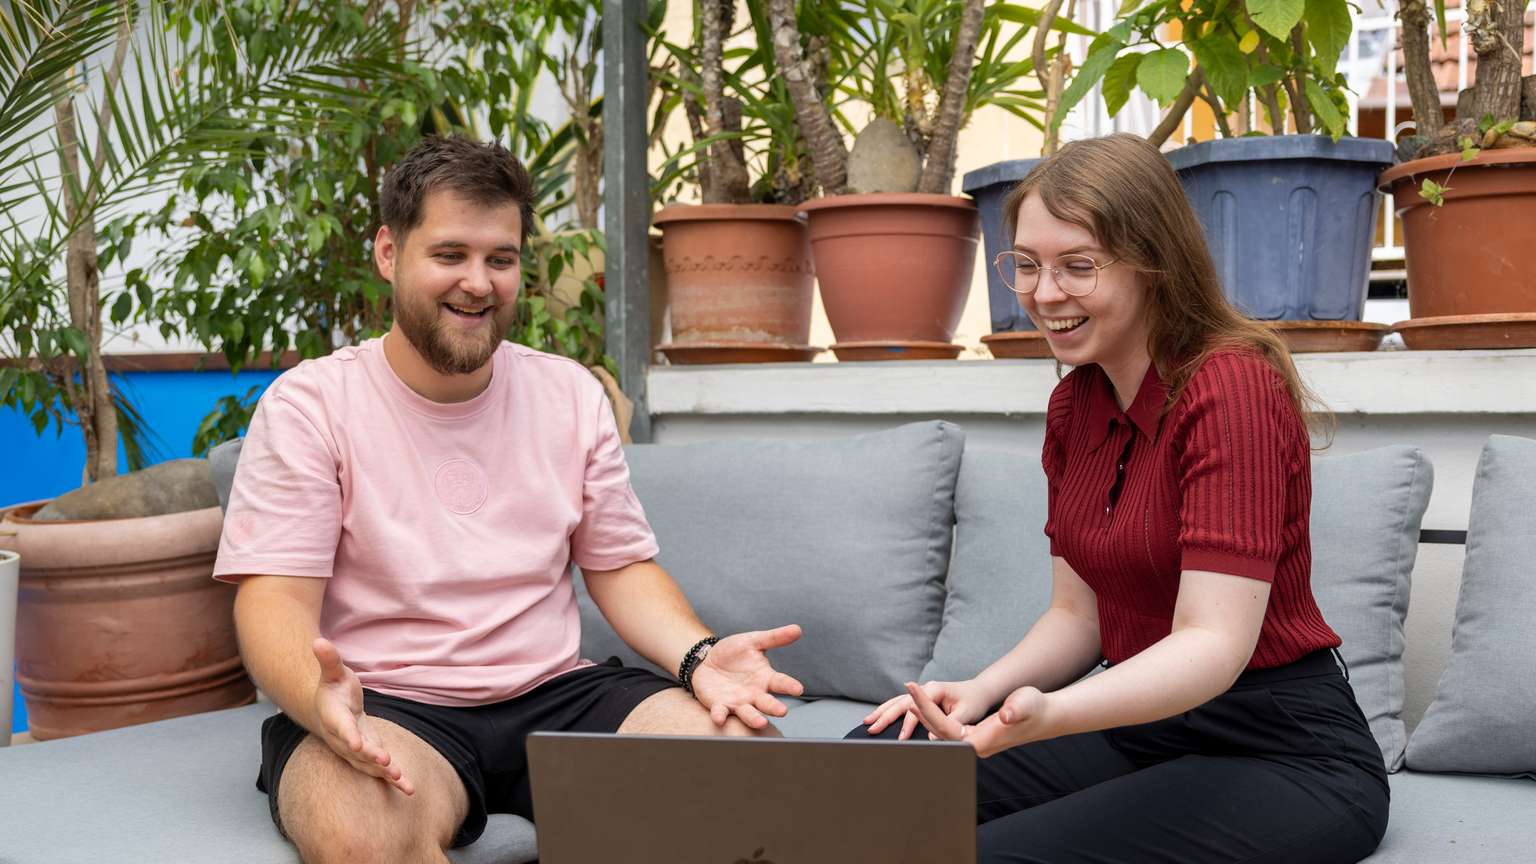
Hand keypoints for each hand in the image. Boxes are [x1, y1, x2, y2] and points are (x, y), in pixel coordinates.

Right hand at [311, 638, 412, 794]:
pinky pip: (379, 770)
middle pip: (356, 751)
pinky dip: (393, 780)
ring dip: (384, 772)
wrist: (329, 711)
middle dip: (371, 757)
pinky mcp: (368, 757)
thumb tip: (319, 640)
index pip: (341, 727)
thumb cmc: (334, 689)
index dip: (349, 736)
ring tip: (400, 779)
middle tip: (385, 762)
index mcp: (333, 717)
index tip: (357, 744)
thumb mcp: (333, 672)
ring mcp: (355, 751)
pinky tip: (409, 789)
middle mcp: (342, 739)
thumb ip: (329, 660)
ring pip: (368, 765)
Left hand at [688, 625, 805, 728]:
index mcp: (765, 678)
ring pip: (748, 713)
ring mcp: (738, 702)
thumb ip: (774, 637)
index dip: (789, 686)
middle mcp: (755, 694)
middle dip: (774, 707)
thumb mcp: (753, 641)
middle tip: (782, 711)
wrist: (708, 659)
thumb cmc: (734, 652)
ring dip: (754, 718)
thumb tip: (797, 629)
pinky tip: (719, 718)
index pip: (781, 682)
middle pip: (767, 703)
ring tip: (760, 722)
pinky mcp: (720, 705)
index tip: (798, 689)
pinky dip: (720, 716)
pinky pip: (721, 712)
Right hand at [863, 679, 989, 739]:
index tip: (901, 740)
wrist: (979, 691)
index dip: (907, 725)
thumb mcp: (966, 713)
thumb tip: (932, 738)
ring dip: (882, 712)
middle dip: (884, 717)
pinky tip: (879, 716)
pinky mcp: (922, 697)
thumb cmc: (974, 701)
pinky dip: (889, 709)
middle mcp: (925, 688)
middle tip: (870, 729)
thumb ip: (950, 724)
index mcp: (934, 689)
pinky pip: (901, 703)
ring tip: (867, 721)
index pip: (915, 709)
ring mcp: (922, 692)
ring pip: (897, 701)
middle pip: (900, 703)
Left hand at [907, 682, 1055, 757]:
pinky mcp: (973, 739)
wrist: (1045, 717)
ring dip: (926, 714)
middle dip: (922, 710)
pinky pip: (947, 730)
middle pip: (939, 731)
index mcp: (983, 741)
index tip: (915, 692)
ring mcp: (974, 745)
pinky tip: (926, 706)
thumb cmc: (1035, 708)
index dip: (928, 710)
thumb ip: (1015, 710)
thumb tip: (1006, 716)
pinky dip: (935, 717)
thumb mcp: (1025, 703)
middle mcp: (975, 747)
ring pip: (941, 732)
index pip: (946, 728)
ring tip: (912, 695)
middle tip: (909, 687)